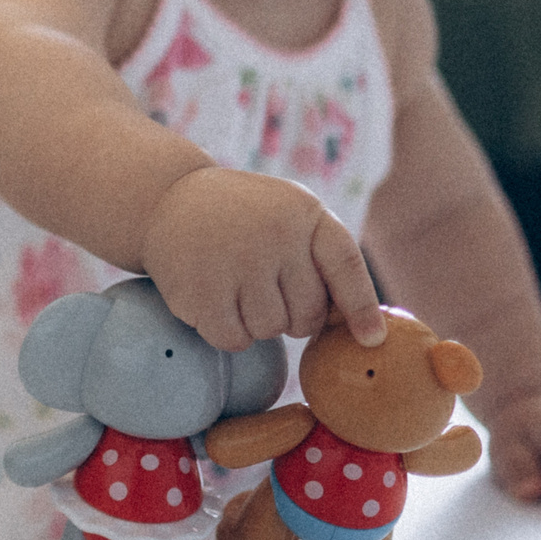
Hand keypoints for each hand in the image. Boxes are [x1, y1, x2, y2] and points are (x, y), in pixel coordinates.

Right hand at [137, 166, 384, 351]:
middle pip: (308, 313)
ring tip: (235, 286)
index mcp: (303, 211)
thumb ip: (324, 260)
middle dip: (291, 314)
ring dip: (256, 322)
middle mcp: (274, 233)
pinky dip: (228, 332)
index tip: (372, 340)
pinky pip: (234, 340)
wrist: (167, 199)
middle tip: (264, 286)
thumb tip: (359, 330)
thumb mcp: (289, 216)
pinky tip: (214, 301)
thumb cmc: (242, 218)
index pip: (345, 265)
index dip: (361, 306)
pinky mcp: (200, 290)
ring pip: (270, 331)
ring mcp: (235, 261)